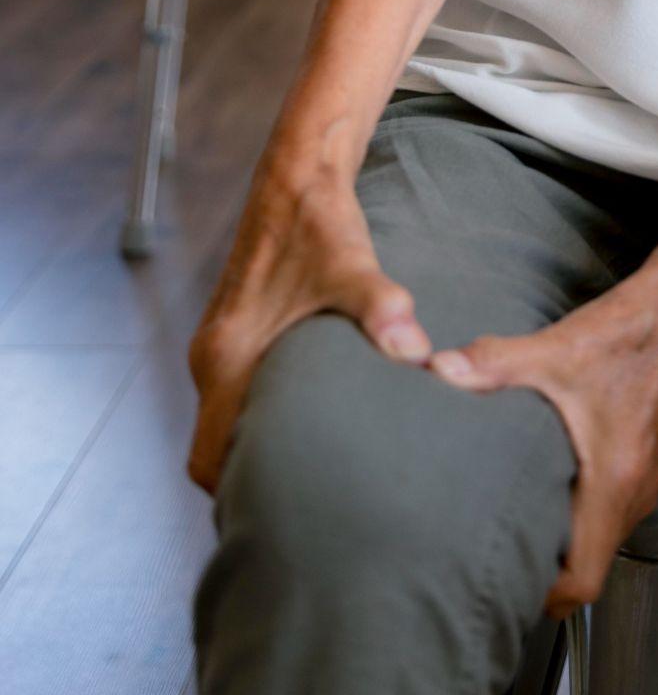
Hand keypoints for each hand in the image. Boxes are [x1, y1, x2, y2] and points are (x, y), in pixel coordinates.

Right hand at [186, 166, 431, 494]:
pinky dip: (259, 415)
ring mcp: (222, 342)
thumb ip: (380, 308)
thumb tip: (414, 350)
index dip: (233, 496)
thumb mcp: (352, 265)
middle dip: (247, 482)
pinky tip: (309, 420)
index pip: (207, 456)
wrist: (297, 173)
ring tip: (309, 477)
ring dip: (254, 447)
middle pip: (213, 447)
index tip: (272, 521)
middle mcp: (213, 355)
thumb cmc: (319, 222)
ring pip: (224, 419)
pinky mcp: (237, 329)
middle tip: (302, 510)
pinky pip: (237, 391)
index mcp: (227, 355)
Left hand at [428, 274, 657, 617]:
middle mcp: (634, 491)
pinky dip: (577, 512)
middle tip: (491, 554)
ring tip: (510, 522)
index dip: (544, 595)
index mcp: (614, 481)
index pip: (585, 579)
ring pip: (599, 538)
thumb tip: (439, 372)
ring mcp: (641, 479)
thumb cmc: (629, 334)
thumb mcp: (555, 349)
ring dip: (561, 539)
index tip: (506, 584)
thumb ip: (494, 363)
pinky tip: (543, 482)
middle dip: (544, 570)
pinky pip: (607, 510)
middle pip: (590, 567)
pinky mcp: (640, 461)